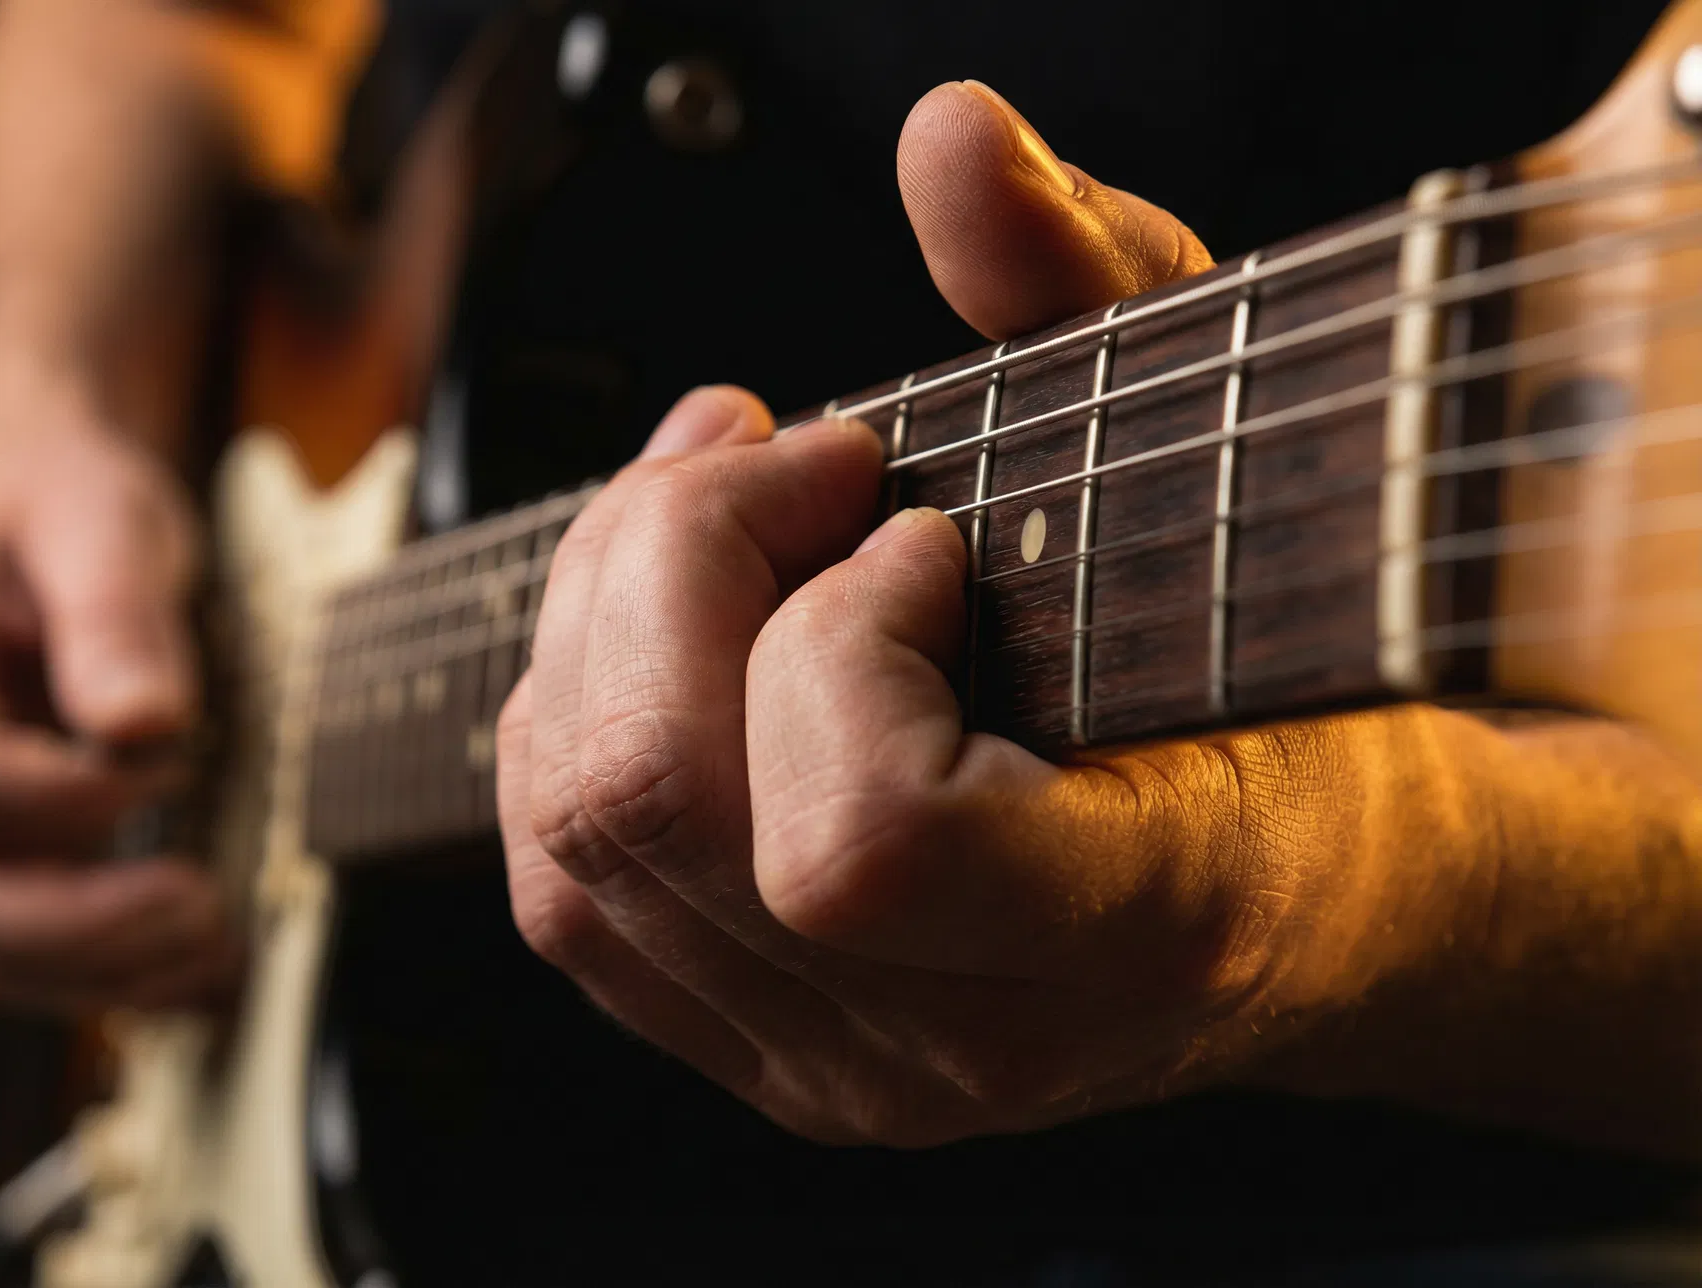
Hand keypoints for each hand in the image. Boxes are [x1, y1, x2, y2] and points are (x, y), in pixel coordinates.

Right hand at [0, 356, 238, 1012]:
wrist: (64, 512)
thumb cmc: (71, 505)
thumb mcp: (102, 521)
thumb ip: (114, 616)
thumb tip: (142, 724)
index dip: (65, 799)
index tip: (174, 766)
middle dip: (77, 923)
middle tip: (201, 905)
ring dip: (94, 973)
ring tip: (212, 951)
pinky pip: (23, 953)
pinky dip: (106, 979)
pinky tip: (199, 973)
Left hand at [496, 82, 1701, 1151]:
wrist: (1320, 898)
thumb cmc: (1303, 691)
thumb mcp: (1240, 459)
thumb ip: (1096, 286)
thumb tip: (949, 139)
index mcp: (1126, 926)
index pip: (857, 840)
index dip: (841, 632)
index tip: (924, 529)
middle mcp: (952, 1041)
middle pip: (654, 807)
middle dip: (675, 560)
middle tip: (786, 457)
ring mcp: (834, 1066)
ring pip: (573, 843)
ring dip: (604, 611)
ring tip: (720, 496)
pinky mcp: (750, 1043)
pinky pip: (561, 885)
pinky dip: (574, 707)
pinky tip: (667, 617)